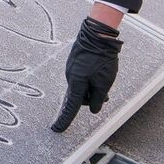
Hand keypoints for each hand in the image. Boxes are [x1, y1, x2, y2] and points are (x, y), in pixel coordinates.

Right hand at [51, 17, 122, 131]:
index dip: (65, 120)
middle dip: (93, 98)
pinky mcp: (74, 64)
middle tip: (106, 94)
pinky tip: (99, 70)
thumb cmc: (102, 58)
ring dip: (93, 88)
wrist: (97, 34)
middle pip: (81, 97)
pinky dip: (90, 79)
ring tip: (104, 77)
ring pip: (82, 87)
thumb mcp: (105, 81)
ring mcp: (71, 69)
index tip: (57, 129)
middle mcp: (71, 77)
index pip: (72, 107)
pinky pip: (81, 77)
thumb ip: (99, 98)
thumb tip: (94, 109)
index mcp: (77, 83)